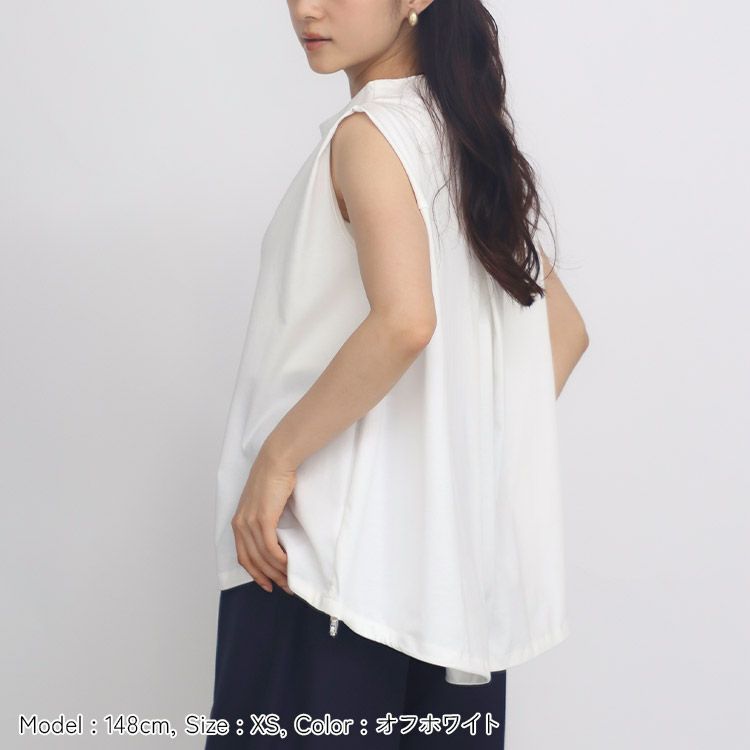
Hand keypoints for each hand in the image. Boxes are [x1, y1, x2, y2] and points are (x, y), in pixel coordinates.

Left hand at [231, 447, 295, 593]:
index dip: (255, 574)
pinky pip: (270, 548)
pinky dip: (279, 560)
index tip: (268, 584)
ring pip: (262, 557)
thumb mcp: (264, 503)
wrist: (276, 460)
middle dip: (268, 577)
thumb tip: (277, 538)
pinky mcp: (263, 519)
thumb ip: (265, 520)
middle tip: (284, 587)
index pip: (243, 556)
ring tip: (290, 580)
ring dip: (277, 571)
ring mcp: (250, 522)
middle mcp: (240, 524)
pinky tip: (288, 564)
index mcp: (238, 522)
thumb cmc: (274, 478)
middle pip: (253, 561)